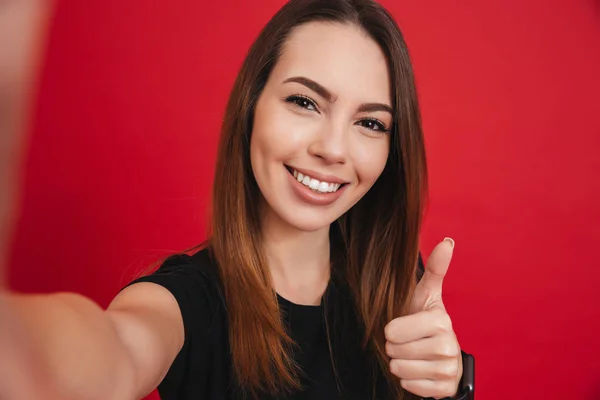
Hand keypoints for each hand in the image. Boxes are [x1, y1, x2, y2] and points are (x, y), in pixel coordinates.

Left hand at [385, 238, 461, 398]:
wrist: (440, 356)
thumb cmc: (425, 321)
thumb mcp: (426, 296)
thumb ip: (435, 270)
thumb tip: (448, 241)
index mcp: (440, 319)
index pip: (393, 331)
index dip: (392, 331)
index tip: (403, 327)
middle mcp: (449, 345)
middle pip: (395, 351)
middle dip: (394, 348)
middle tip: (407, 342)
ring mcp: (449, 369)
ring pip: (401, 370)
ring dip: (399, 365)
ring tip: (411, 355)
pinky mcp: (446, 389)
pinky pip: (411, 387)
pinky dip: (409, 382)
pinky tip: (419, 371)